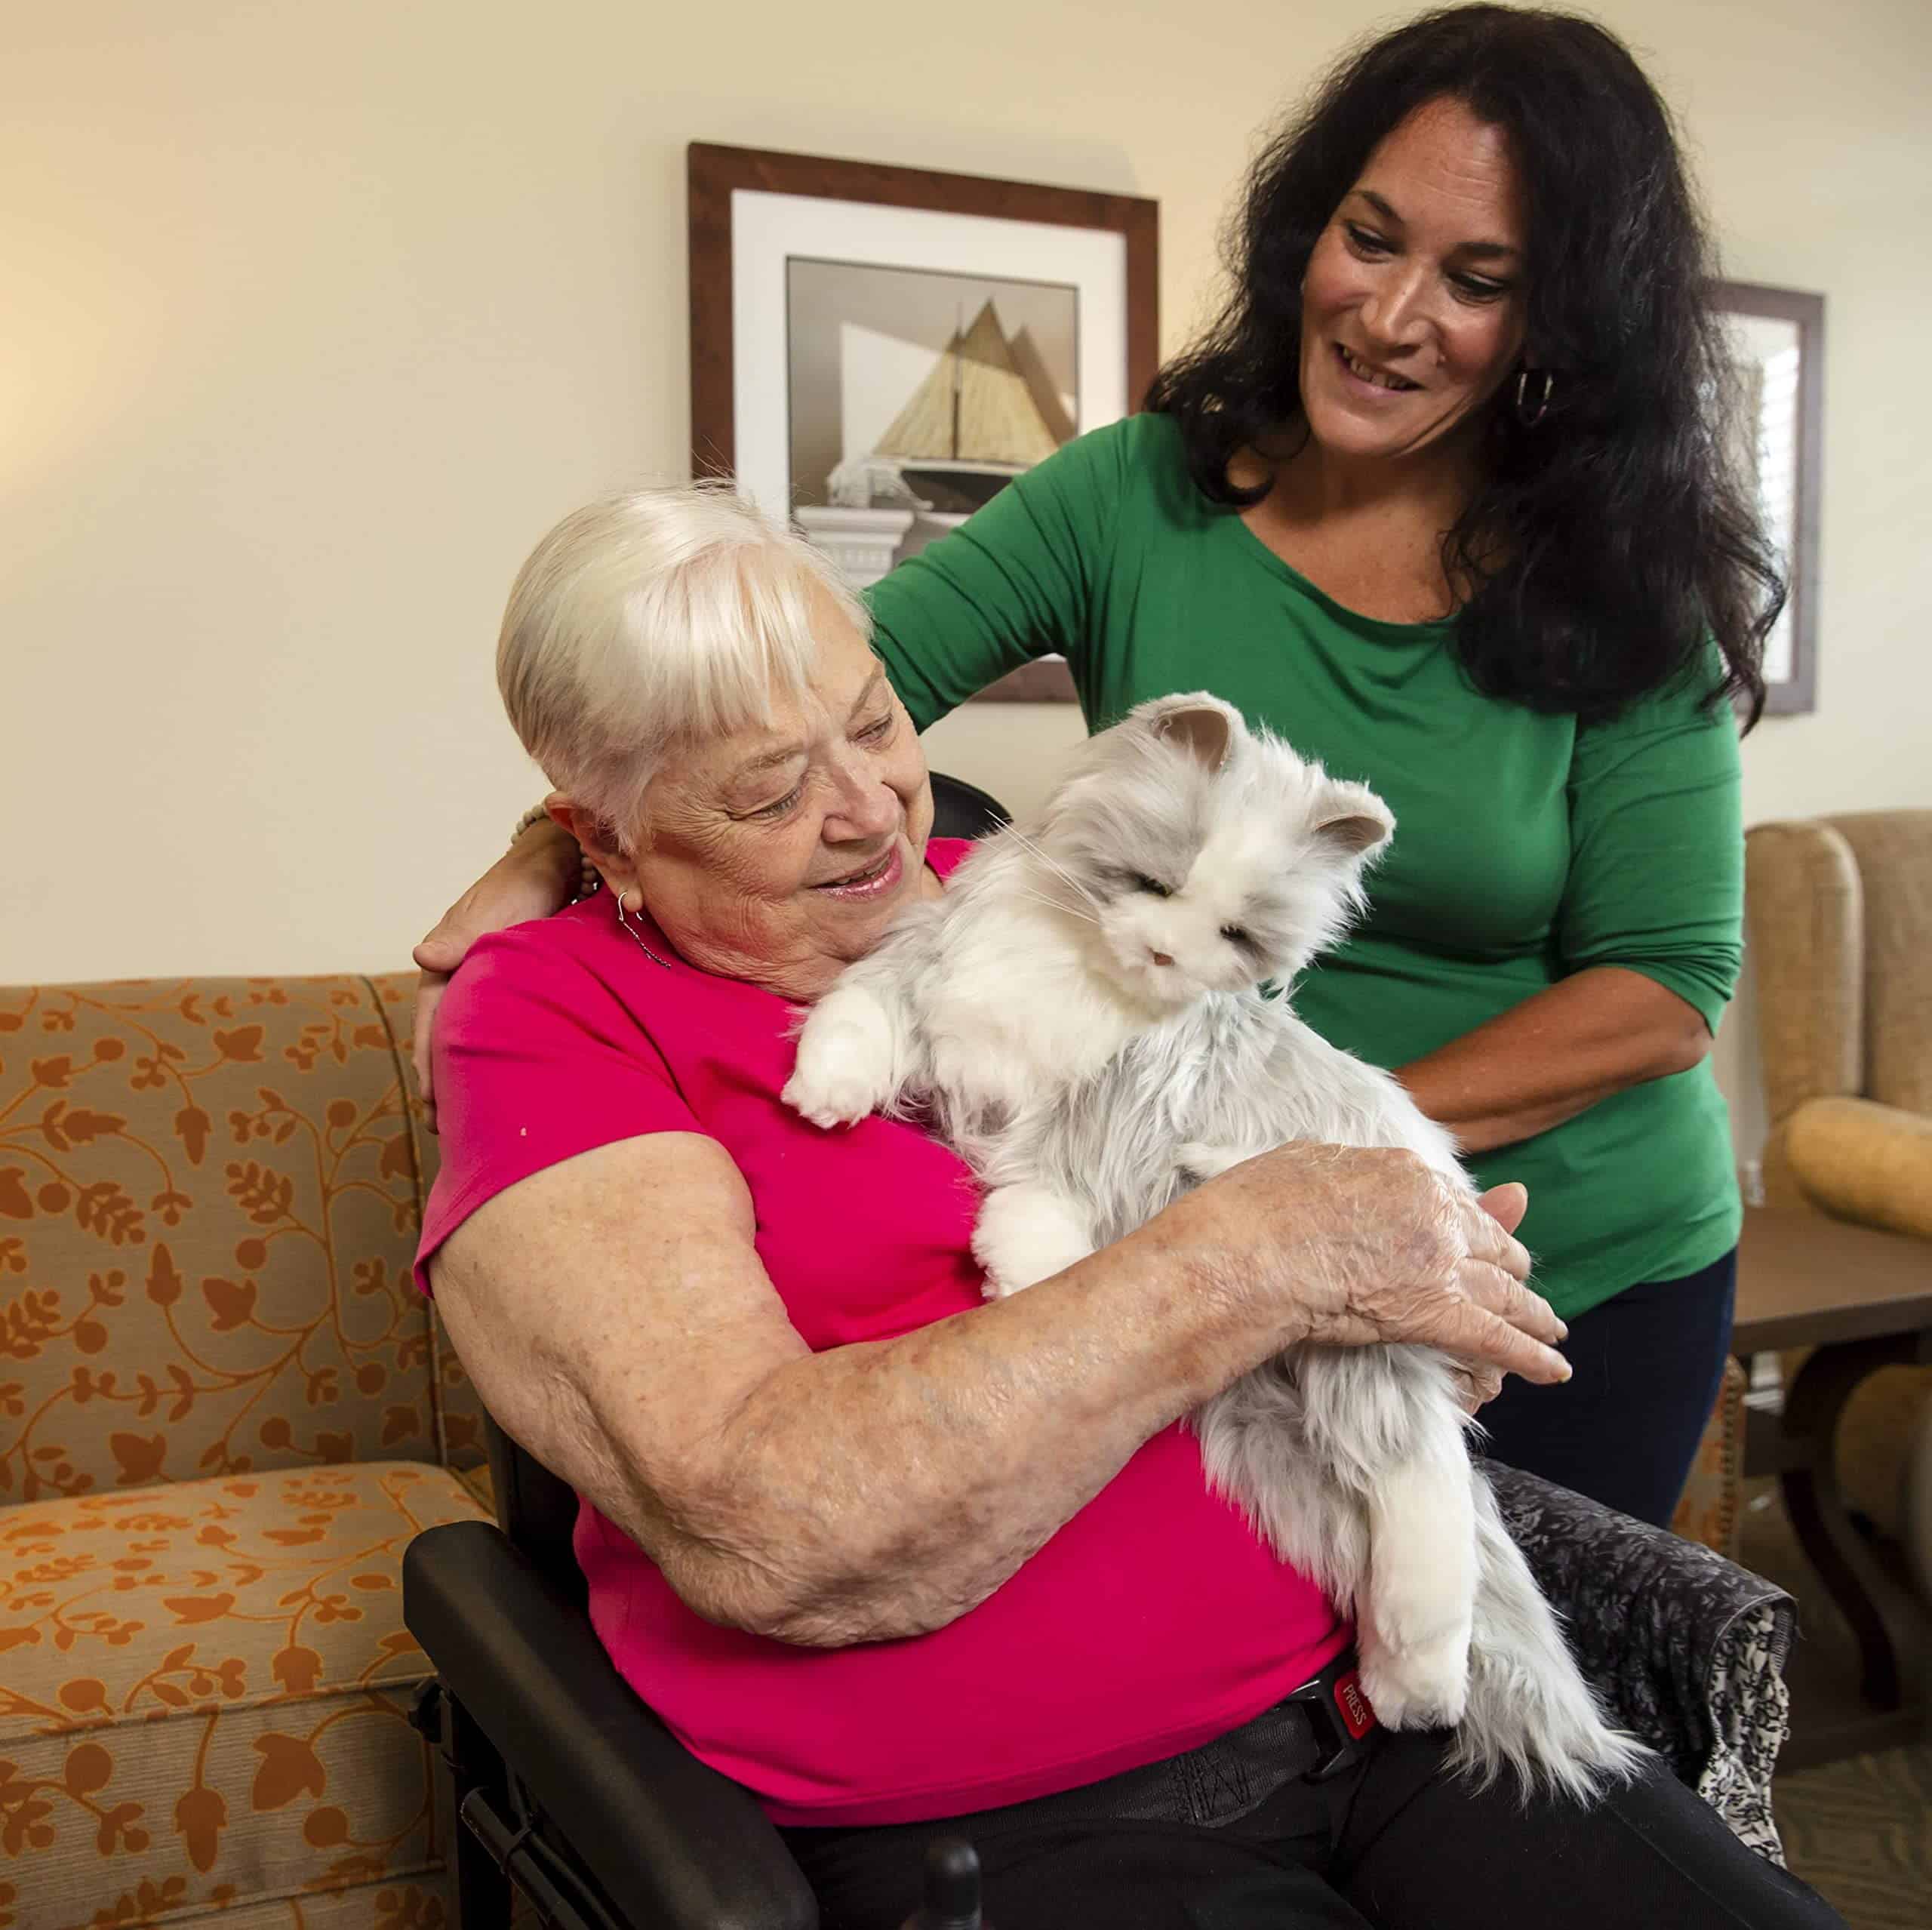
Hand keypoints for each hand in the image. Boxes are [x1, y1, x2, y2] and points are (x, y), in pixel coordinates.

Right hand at [410, 820, 580, 1129]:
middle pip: (451, 1041)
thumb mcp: (495, 906)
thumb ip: (460, 933)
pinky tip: (515, 1086)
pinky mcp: (531, 992)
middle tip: (447, 1132)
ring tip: (474, 1125)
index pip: (433, 1022)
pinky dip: (505, 1060)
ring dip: (473, 1079)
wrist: (568, 862)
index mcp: (450, 965)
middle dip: (446, 1084)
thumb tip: (421, 957)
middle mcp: (469, 981)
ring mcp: (498, 989)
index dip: (430, 1064)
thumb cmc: (527, 882)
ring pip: (479, 1042)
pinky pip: (512, 1034)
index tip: (432, 1104)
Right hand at [1170, 1151, 1566, 1385]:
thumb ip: (1342, 1166)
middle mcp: (1434, 1212)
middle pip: (1489, 1242)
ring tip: (1551, 1329)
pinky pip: (1499, 1339)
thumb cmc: (1253, 1211)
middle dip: (1510, 1265)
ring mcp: (1441, 1262)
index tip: (1470, 1237)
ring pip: (1505, 1290)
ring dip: (1533, 1313)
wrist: (1245, 1256)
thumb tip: (1351, 1169)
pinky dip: (1532, 1357)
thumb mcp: (1301, 1162)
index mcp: (1403, 1172)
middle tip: (1522, 1283)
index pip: (1448, 1201)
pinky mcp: (1438, 1313)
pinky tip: (1555, 1369)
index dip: (1463, 1224)